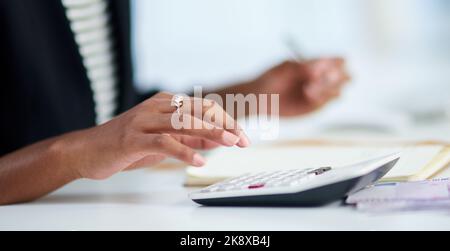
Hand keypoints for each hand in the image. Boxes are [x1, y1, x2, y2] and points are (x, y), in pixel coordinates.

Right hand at [62, 92, 249, 179]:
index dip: (226, 120)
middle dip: (225, 125)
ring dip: (211, 132)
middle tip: (243, 140)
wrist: (87, 150)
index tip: (242, 136)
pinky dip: (184, 151)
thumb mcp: (164, 138)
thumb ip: (189, 137)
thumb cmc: (127, 144)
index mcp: (165, 103)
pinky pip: (164, 142)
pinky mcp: (133, 138)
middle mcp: (156, 107)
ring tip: (230, 143)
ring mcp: (144, 121)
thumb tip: (218, 140)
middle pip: (199, 110)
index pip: (204, 107)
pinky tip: (199, 160)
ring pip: (184, 121)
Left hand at [250, 58, 349, 115]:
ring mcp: (321, 94)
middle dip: (339, 76)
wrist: (260, 97)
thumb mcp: (284, 68)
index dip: (336, 62)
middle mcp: (323, 79)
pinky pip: (327, 103)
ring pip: (339, 90)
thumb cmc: (272, 78)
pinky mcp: (316, 107)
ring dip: (327, 88)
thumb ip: (303, 66)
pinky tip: (309, 95)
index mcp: (317, 65)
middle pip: (346, 76)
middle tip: (325, 77)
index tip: (324, 65)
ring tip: (309, 89)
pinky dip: (322, 99)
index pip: (338, 61)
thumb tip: (321, 64)